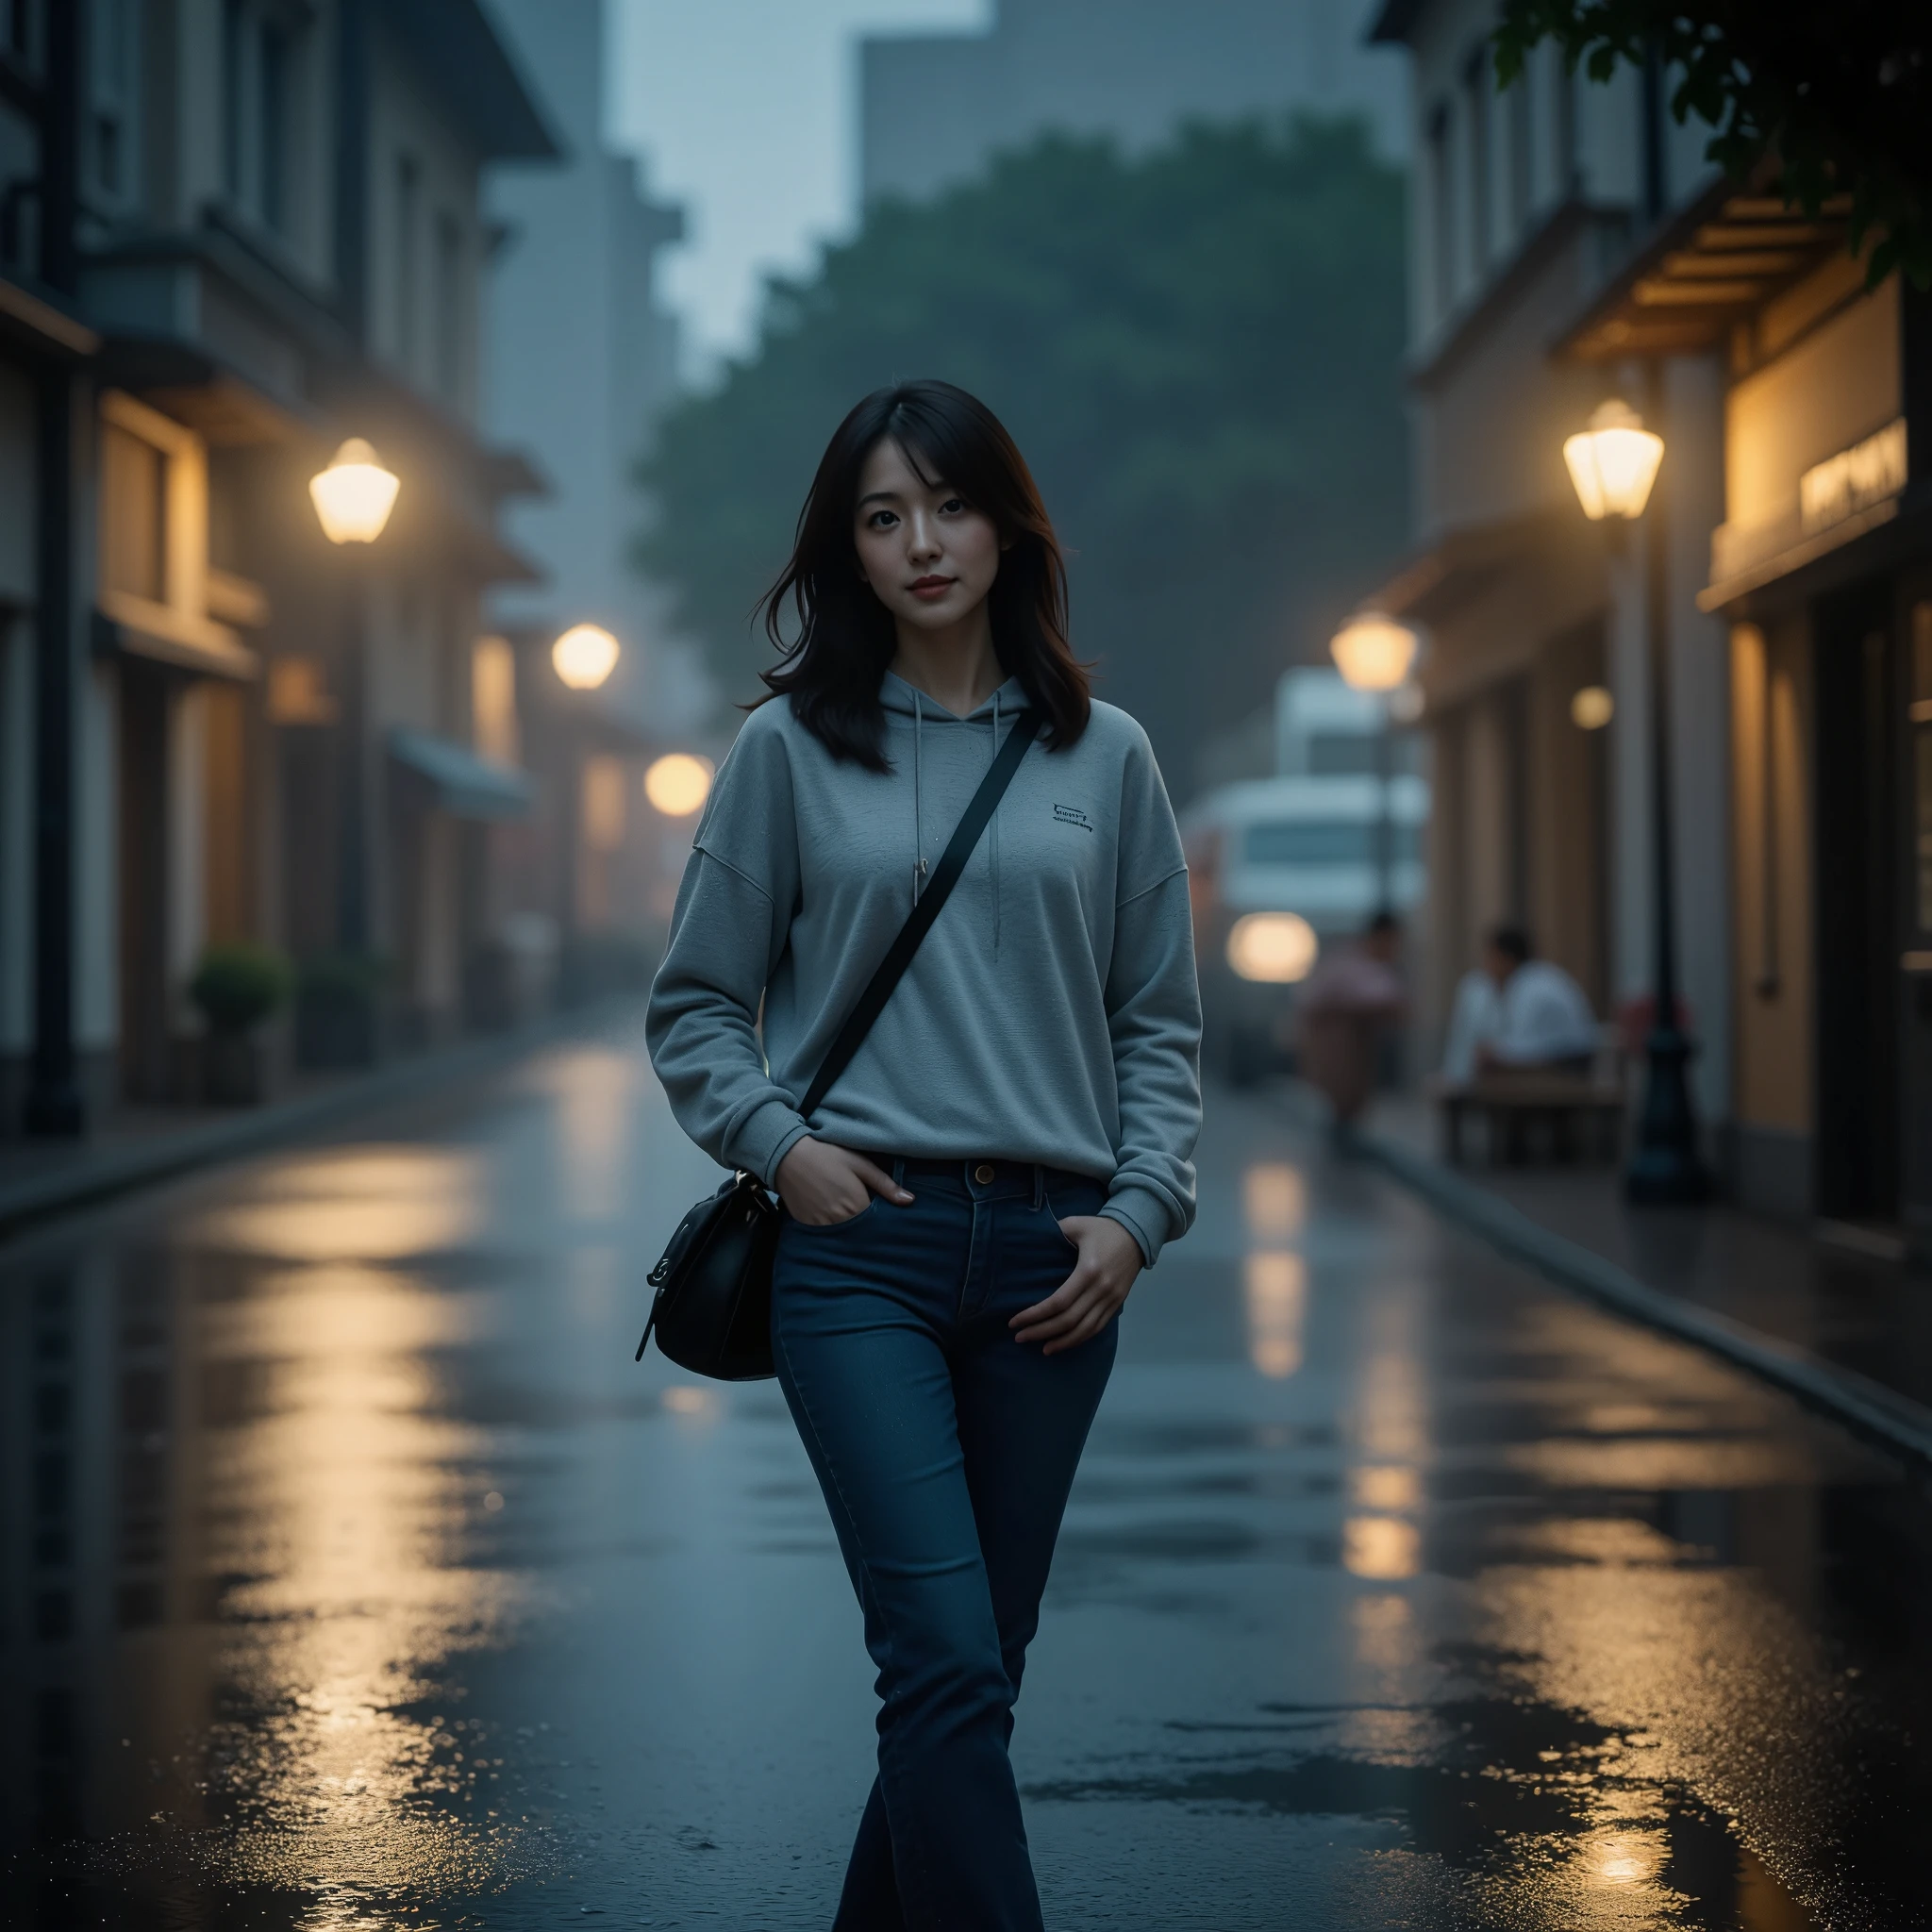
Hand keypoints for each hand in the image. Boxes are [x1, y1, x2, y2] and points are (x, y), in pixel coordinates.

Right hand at [775, 1138, 912, 1225]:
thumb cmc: (828, 1155)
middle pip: (859, 1232)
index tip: (879, 1209)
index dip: (879, 1218)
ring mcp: (821, 1226)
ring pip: (842, 1234)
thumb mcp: (861, 1164)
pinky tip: (828, 1210)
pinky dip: (830, 1227)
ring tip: (844, 1208)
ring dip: (847, 1227)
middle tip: (860, 1207)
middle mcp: (839, 1221)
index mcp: (856, 1207)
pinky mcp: (806, 1225)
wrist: (789, 1154)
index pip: (876, 1224)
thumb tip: (909, 1200)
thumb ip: (885, 1184)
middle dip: (865, 1225)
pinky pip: (824, 1233)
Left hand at [1011, 1215, 1142, 1354]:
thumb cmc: (1102, 1229)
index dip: (1035, 1315)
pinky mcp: (1117, 1304)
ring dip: (1062, 1342)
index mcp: (1088, 1271)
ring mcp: (1112, 1299)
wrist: (1138, 1234)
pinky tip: (1065, 1343)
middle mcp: (1101, 1290)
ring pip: (1085, 1330)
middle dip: (1042, 1331)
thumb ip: (1054, 1232)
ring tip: (1042, 1349)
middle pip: (1069, 1320)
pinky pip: (1097, 1327)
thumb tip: (1030, 1240)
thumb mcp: (1076, 1224)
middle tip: (1020, 1337)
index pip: (1058, 1302)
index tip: (1015, 1322)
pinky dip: (1080, 1338)